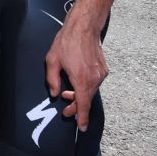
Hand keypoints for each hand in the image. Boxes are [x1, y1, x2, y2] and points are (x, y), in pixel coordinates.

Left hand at [45, 14, 107, 130]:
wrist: (84, 27)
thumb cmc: (67, 42)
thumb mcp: (52, 61)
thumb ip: (52, 80)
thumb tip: (54, 94)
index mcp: (81, 78)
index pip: (83, 104)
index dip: (82, 117)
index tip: (82, 128)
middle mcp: (94, 78)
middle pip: (87, 100)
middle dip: (76, 107)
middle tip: (66, 110)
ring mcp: (101, 74)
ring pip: (91, 92)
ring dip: (80, 95)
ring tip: (67, 93)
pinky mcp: (104, 69)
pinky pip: (94, 83)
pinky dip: (86, 87)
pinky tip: (76, 82)